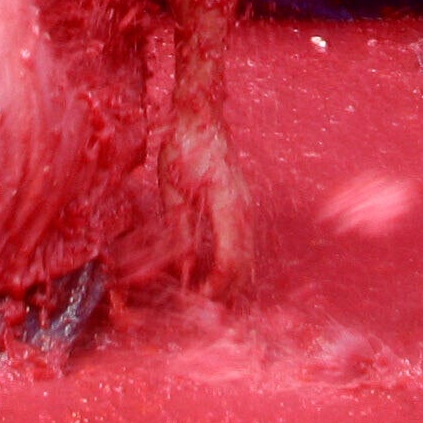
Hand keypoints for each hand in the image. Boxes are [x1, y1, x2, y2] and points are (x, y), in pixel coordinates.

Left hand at [158, 111, 255, 299]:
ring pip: (249, 257)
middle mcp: (245, 210)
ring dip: (231, 280)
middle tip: (200, 306)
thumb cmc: (184, 147)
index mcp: (229, 206)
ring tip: (207, 293)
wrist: (202, 116)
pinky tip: (215, 271)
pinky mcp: (242, 204)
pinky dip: (233, 263)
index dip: (214, 287)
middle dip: (226, 291)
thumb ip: (180, 233)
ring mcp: (247, 207)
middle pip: (246, 265)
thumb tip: (183, 270)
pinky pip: (244, 243)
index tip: (195, 300)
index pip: (230, 261)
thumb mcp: (173, 190)